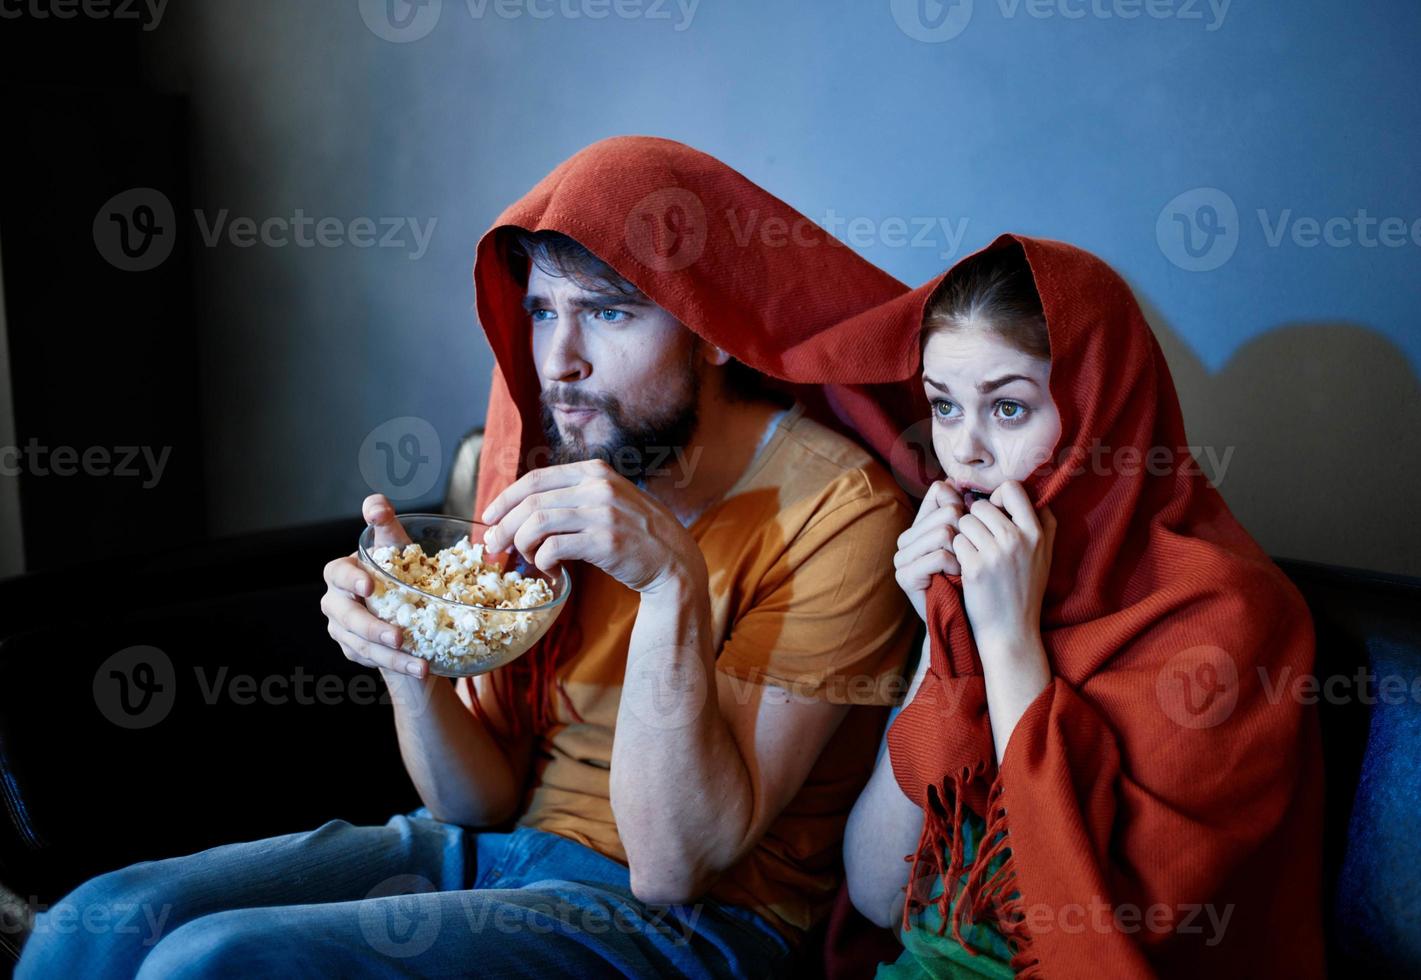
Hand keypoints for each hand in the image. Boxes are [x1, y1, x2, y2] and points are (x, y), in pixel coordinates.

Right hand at [320, 493, 429, 679]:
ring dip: (391, 657)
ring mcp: (342, 630)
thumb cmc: (397, 570)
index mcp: (341, 573)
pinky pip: (373, 661)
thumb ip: (384, 524)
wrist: (404, 608)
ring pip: (362, 646)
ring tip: (420, 665)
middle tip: (399, 637)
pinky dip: (398, 666)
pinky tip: (420, 668)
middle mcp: (336, 602)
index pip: (337, 574)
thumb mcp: (395, 546)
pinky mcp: (354, 651)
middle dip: (373, 628)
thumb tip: (375, 507)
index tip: (369, 586)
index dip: (350, 580)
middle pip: (347, 618)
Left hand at [480, 459, 705, 595]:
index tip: (490, 516)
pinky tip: (550, 568)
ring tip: (523, 559)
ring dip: (520, 544)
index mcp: (595, 471)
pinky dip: (542, 560)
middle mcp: (598, 486)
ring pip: (537, 523)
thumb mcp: (610, 499)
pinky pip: (554, 548)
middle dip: (503, 525)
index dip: (506, 498)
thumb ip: (576, 495)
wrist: (674, 560)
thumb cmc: (636, 534)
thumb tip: (525, 508)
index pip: (536, 478)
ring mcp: (602, 513)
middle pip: (531, 501)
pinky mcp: (604, 541)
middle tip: (493, 547)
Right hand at [893, 481, 964, 622]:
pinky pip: (939, 556)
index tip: (975, 526)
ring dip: (963, 551)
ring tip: (966, 567)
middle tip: (974, 552)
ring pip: (943, 532)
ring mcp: (902, 557)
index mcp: (921, 524)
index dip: (964, 505)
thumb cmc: (971, 579)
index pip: (940, 493)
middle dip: (967, 531)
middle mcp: (907, 537)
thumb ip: (963, 511)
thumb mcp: (971, 541)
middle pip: (946, 512)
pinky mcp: (904, 576)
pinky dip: (955, 566)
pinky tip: (959, 576)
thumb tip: (953, 480)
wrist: (963, 621)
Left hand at [952, 480, 1055, 648]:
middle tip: (980, 540)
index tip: (994, 514)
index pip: (1011, 488)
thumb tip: (1033, 493)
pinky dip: (957, 553)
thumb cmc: (1025, 590)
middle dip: (974, 519)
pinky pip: (955, 541)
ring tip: (974, 554)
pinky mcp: (975, 567)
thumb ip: (1044, 523)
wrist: (1011, 630)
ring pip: (964, 522)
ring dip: (963, 536)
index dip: (997, 497)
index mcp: (1037, 533)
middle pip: (980, 505)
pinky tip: (966, 567)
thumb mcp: (1046, 555)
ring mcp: (995, 553)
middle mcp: (1018, 539)